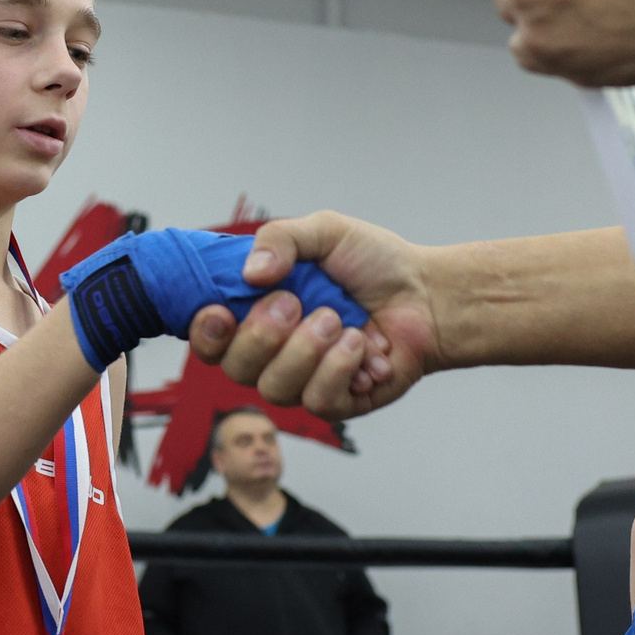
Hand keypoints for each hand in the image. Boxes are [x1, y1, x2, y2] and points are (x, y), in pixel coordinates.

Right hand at [188, 213, 437, 417]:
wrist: (428, 294)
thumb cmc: (376, 264)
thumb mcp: (326, 232)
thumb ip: (282, 239)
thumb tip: (252, 273)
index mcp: (260, 311)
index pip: (211, 338)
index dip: (206, 333)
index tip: (221, 312)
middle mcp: (274, 352)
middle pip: (235, 368)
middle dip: (262, 335)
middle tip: (296, 303)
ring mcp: (304, 380)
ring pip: (274, 388)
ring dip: (306, 350)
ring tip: (339, 320)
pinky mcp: (337, 402)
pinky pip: (318, 400)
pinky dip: (339, 368)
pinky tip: (362, 345)